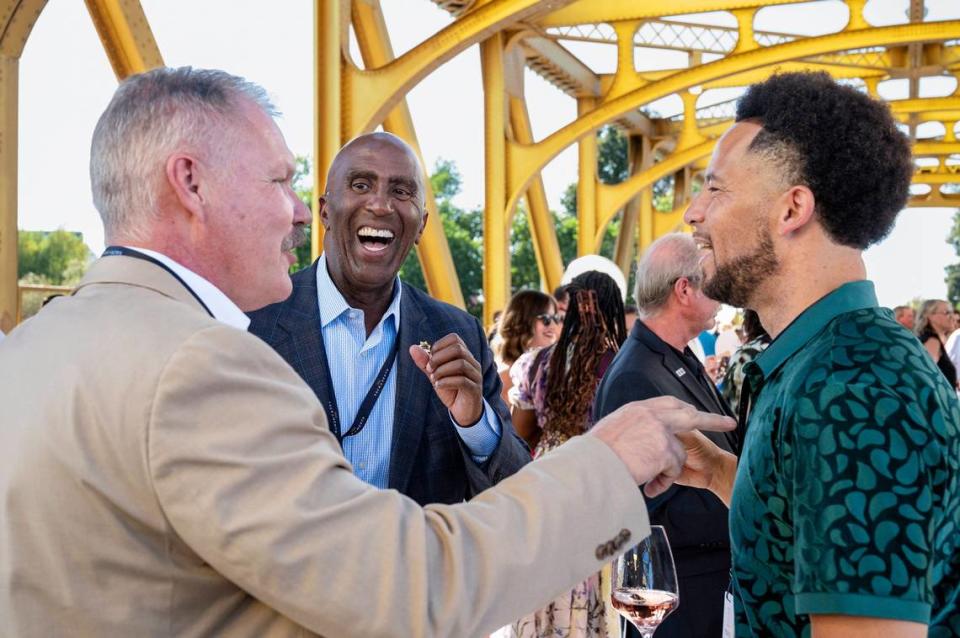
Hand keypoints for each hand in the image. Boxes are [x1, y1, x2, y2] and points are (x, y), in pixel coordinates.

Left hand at [409, 334, 482, 425]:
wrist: (463, 412)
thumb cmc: (451, 391)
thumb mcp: (436, 375)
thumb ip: (426, 362)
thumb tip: (412, 347)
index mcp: (464, 355)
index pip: (454, 338)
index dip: (439, 345)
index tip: (430, 359)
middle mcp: (472, 363)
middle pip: (458, 348)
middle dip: (438, 358)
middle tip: (429, 369)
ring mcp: (475, 376)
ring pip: (460, 364)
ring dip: (441, 370)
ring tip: (433, 380)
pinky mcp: (475, 389)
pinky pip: (462, 380)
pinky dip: (446, 382)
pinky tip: (438, 386)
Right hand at [588, 396, 734, 496]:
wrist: (590, 465)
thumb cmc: (593, 456)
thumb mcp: (611, 433)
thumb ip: (630, 432)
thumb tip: (637, 442)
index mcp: (636, 409)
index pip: (667, 403)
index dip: (683, 409)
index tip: (694, 411)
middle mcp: (650, 414)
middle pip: (689, 413)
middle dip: (711, 419)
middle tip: (729, 423)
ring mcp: (659, 430)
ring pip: (678, 453)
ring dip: (668, 471)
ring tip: (648, 481)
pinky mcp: (664, 448)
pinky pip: (673, 470)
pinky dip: (664, 481)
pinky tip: (648, 485)